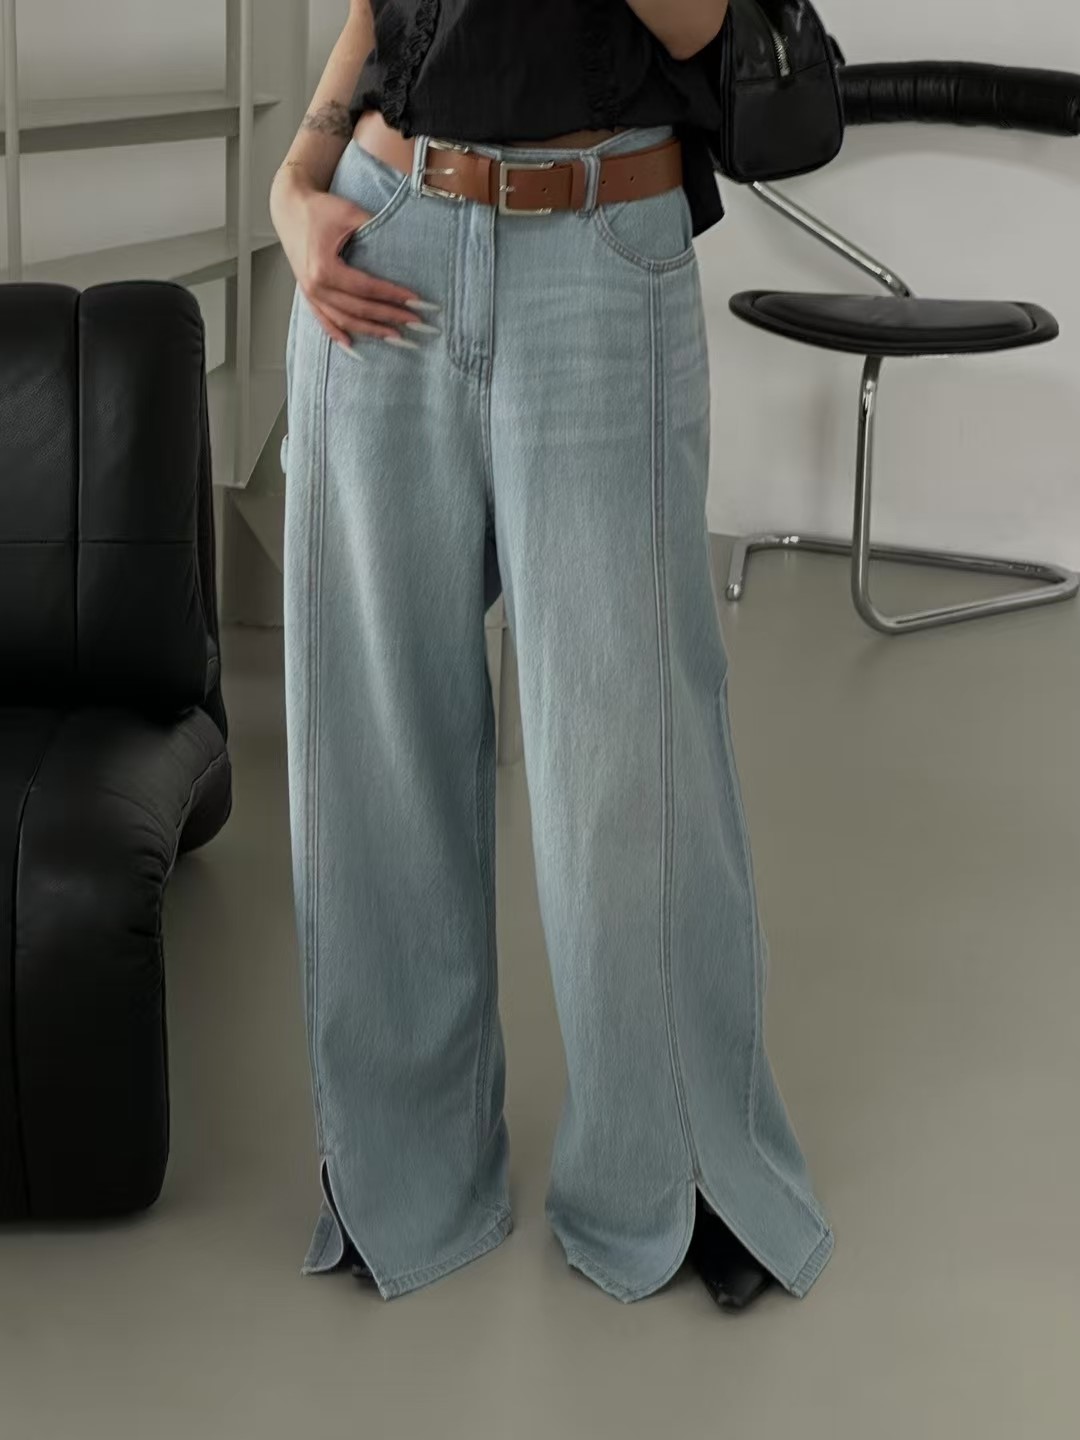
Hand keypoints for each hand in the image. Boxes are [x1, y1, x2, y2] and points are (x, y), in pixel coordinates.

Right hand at [270, 166, 427, 346]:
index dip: (393, 296)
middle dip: (390, 317)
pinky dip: (338, 334)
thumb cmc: (319, 210)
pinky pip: (324, 321)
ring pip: (345, 320)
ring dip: (372, 330)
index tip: (417, 301)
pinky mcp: (308, 295)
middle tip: (416, 322)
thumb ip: (375, 229)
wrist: (289, 209)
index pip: (367, 288)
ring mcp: (310, 294)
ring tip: (397, 337)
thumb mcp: (349, 213)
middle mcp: (315, 286)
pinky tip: (353, 346)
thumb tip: (405, 246)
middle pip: (359, 309)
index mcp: (324, 268)